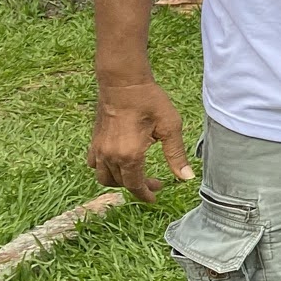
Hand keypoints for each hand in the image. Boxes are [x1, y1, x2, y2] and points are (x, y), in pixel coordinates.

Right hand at [89, 80, 194, 203]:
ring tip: (137, 175)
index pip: (134, 185)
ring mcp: (98, 149)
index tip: (155, 197)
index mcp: (129, 155)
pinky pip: (94, 164)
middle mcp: (109, 155)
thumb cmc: (150, 102)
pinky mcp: (94, 141)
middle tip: (155, 182)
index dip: (145, 194)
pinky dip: (105, 170)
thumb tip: (186, 178)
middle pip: (120, 183)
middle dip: (137, 187)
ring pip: (104, 177)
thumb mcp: (170, 128)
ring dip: (120, 181)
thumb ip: (176, 156)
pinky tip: (120, 163)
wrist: (124, 83)